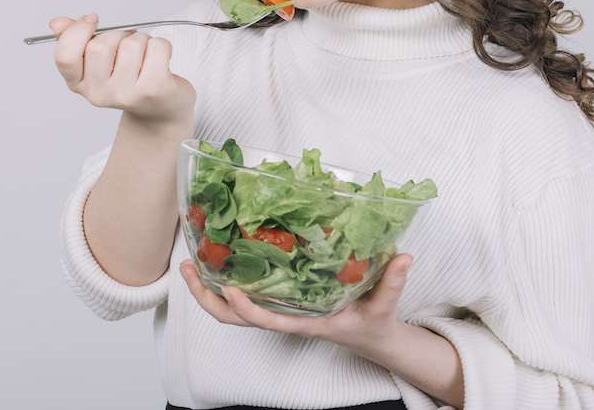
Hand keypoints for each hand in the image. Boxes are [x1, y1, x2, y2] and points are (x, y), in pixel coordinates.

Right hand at [50, 14, 194, 123]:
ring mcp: (126, 94)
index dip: (77, 31)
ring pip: (131, 43)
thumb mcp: (98, 61)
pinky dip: (162, 45)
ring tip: (144, 55)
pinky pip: (157, 46)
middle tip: (126, 44)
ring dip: (142, 39)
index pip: (65, 56)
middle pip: (99, 46)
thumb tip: (57, 23)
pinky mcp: (153, 89)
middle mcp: (98, 94)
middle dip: (117, 34)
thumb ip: (76, 40)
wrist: (160, 109)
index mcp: (79, 84)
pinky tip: (160, 60)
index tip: (92, 20)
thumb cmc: (129, 78)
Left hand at [178, 254, 413, 359]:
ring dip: (206, 290)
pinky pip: (242, 299)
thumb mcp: (384, 304)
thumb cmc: (372, 322)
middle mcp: (284, 318)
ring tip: (189, 262)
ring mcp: (276, 312)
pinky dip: (223, 284)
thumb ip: (392, 281)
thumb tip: (405, 257)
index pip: (267, 321)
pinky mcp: (276, 304)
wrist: (369, 336)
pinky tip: (214, 261)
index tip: (230, 289)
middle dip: (207, 298)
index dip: (246, 309)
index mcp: (305, 322)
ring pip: (231, 312)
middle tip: (188, 266)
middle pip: (234, 319)